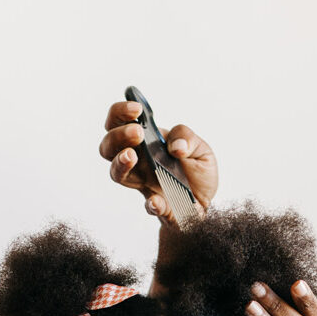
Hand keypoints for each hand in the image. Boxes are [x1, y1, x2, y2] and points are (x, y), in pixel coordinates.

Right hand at [99, 100, 217, 221]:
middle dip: (118, 135)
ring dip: (119, 162)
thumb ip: (188, 138)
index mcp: (146, 142)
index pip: (121, 121)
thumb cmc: (198, 173)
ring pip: (116, 173)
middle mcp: (138, 161)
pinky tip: (157, 200)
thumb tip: (176, 146)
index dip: (121, 112)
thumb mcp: (201, 149)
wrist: (208, 203)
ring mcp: (143, 184)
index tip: (136, 109)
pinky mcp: (156, 206)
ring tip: (131, 156)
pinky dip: (151, 203)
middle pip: (109, 145)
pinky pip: (148, 205)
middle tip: (137, 132)